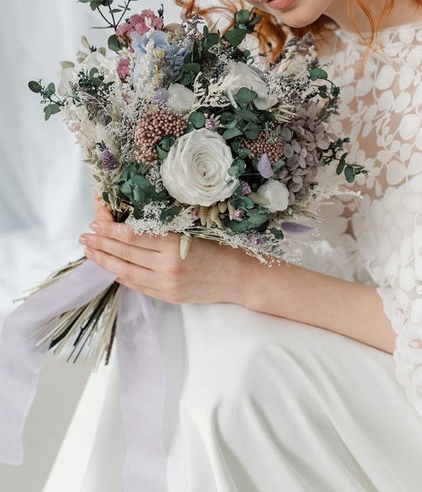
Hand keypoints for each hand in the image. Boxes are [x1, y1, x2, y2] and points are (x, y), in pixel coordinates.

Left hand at [78, 197, 253, 304]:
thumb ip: (165, 231)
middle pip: (125, 253)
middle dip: (101, 244)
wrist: (240, 277)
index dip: (111, 229)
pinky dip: (122, 277)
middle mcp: (167, 266)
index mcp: (175, 244)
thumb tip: (134, 225)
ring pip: (126, 272)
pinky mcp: (169, 297)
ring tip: (90, 252)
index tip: (96, 222)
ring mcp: (166, 284)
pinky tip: (112, 269)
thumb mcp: (194, 230)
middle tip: (84, 236)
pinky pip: (138, 286)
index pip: (133, 235)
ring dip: (105, 261)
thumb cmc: (222, 247)